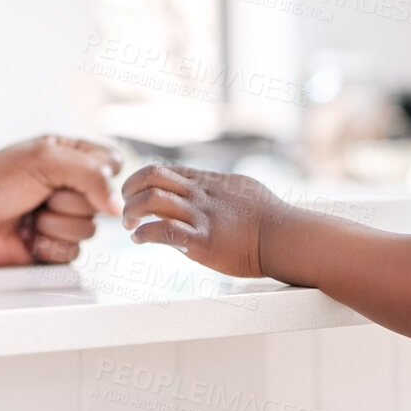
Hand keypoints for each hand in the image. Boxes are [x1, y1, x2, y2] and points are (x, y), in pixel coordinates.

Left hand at [0, 135, 122, 266]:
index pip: (111, 164)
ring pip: (89, 229)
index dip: (100, 173)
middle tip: (39, 196)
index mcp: (67, 156)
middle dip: (68, 200)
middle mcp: (67, 187)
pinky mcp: (52, 248)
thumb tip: (118, 205)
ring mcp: (60, 218)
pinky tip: (27, 238)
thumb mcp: (43, 161)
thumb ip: (89, 175)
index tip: (74, 175)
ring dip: (55, 224)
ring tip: (29, 217)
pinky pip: (74, 252)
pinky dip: (49, 245)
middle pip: (102, 200)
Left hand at [120, 165, 287, 277]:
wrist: (285, 236)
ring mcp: (200, 215)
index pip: (165, 170)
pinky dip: (144, 234)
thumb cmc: (270, 217)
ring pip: (152, 200)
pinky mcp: (202, 240)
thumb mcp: (242, 188)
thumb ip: (220, 188)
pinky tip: (140, 240)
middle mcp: (199, 194)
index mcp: (207, 182)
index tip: (136, 194)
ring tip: (129, 226)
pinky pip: (163, 231)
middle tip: (125, 208)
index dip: (143, 179)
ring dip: (131, 212)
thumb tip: (212, 188)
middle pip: (151, 175)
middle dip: (130, 189)